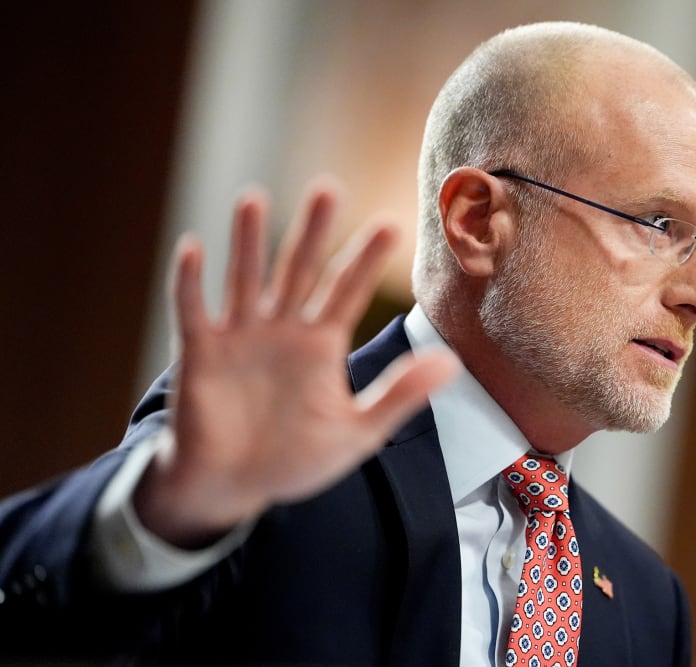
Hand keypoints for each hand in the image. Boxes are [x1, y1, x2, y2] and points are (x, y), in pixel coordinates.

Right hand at [134, 176, 456, 546]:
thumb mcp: (357, 432)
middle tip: (328, 189)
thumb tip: (451, 363)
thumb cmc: (295, 459)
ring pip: (246, 279)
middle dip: (313, 232)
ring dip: (248, 242)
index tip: (392, 224)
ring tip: (253, 199)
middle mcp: (282, 330)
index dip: (367, 259)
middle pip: (300, 271)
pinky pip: (193, 312)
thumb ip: (399, 394)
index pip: (347, 291)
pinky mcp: (200, 355)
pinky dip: (190, 283)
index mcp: (321, 344)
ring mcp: (240, 337)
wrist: (234, 487)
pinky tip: (192, 248)